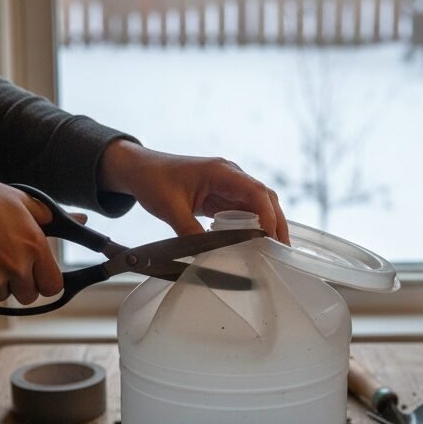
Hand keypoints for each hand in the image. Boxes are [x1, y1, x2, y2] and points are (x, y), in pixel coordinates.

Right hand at [0, 171, 62, 304]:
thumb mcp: (22, 200)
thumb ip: (52, 216)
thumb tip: (80, 219)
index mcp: (34, 247)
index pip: (53, 286)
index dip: (47, 282)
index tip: (40, 274)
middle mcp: (15, 265)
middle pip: (28, 295)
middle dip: (22, 284)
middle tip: (12, 265)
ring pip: (2, 296)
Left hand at [99, 141, 289, 243]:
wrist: (139, 169)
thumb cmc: (153, 180)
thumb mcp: (170, 208)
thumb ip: (189, 231)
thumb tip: (207, 255)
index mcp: (220, 172)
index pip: (255, 191)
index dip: (268, 214)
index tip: (270, 237)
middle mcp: (231, 176)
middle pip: (265, 197)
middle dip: (277, 222)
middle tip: (283, 248)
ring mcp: (229, 185)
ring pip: (259, 204)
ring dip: (269, 224)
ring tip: (275, 249)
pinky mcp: (223, 195)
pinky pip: (245, 210)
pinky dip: (255, 225)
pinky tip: (257, 242)